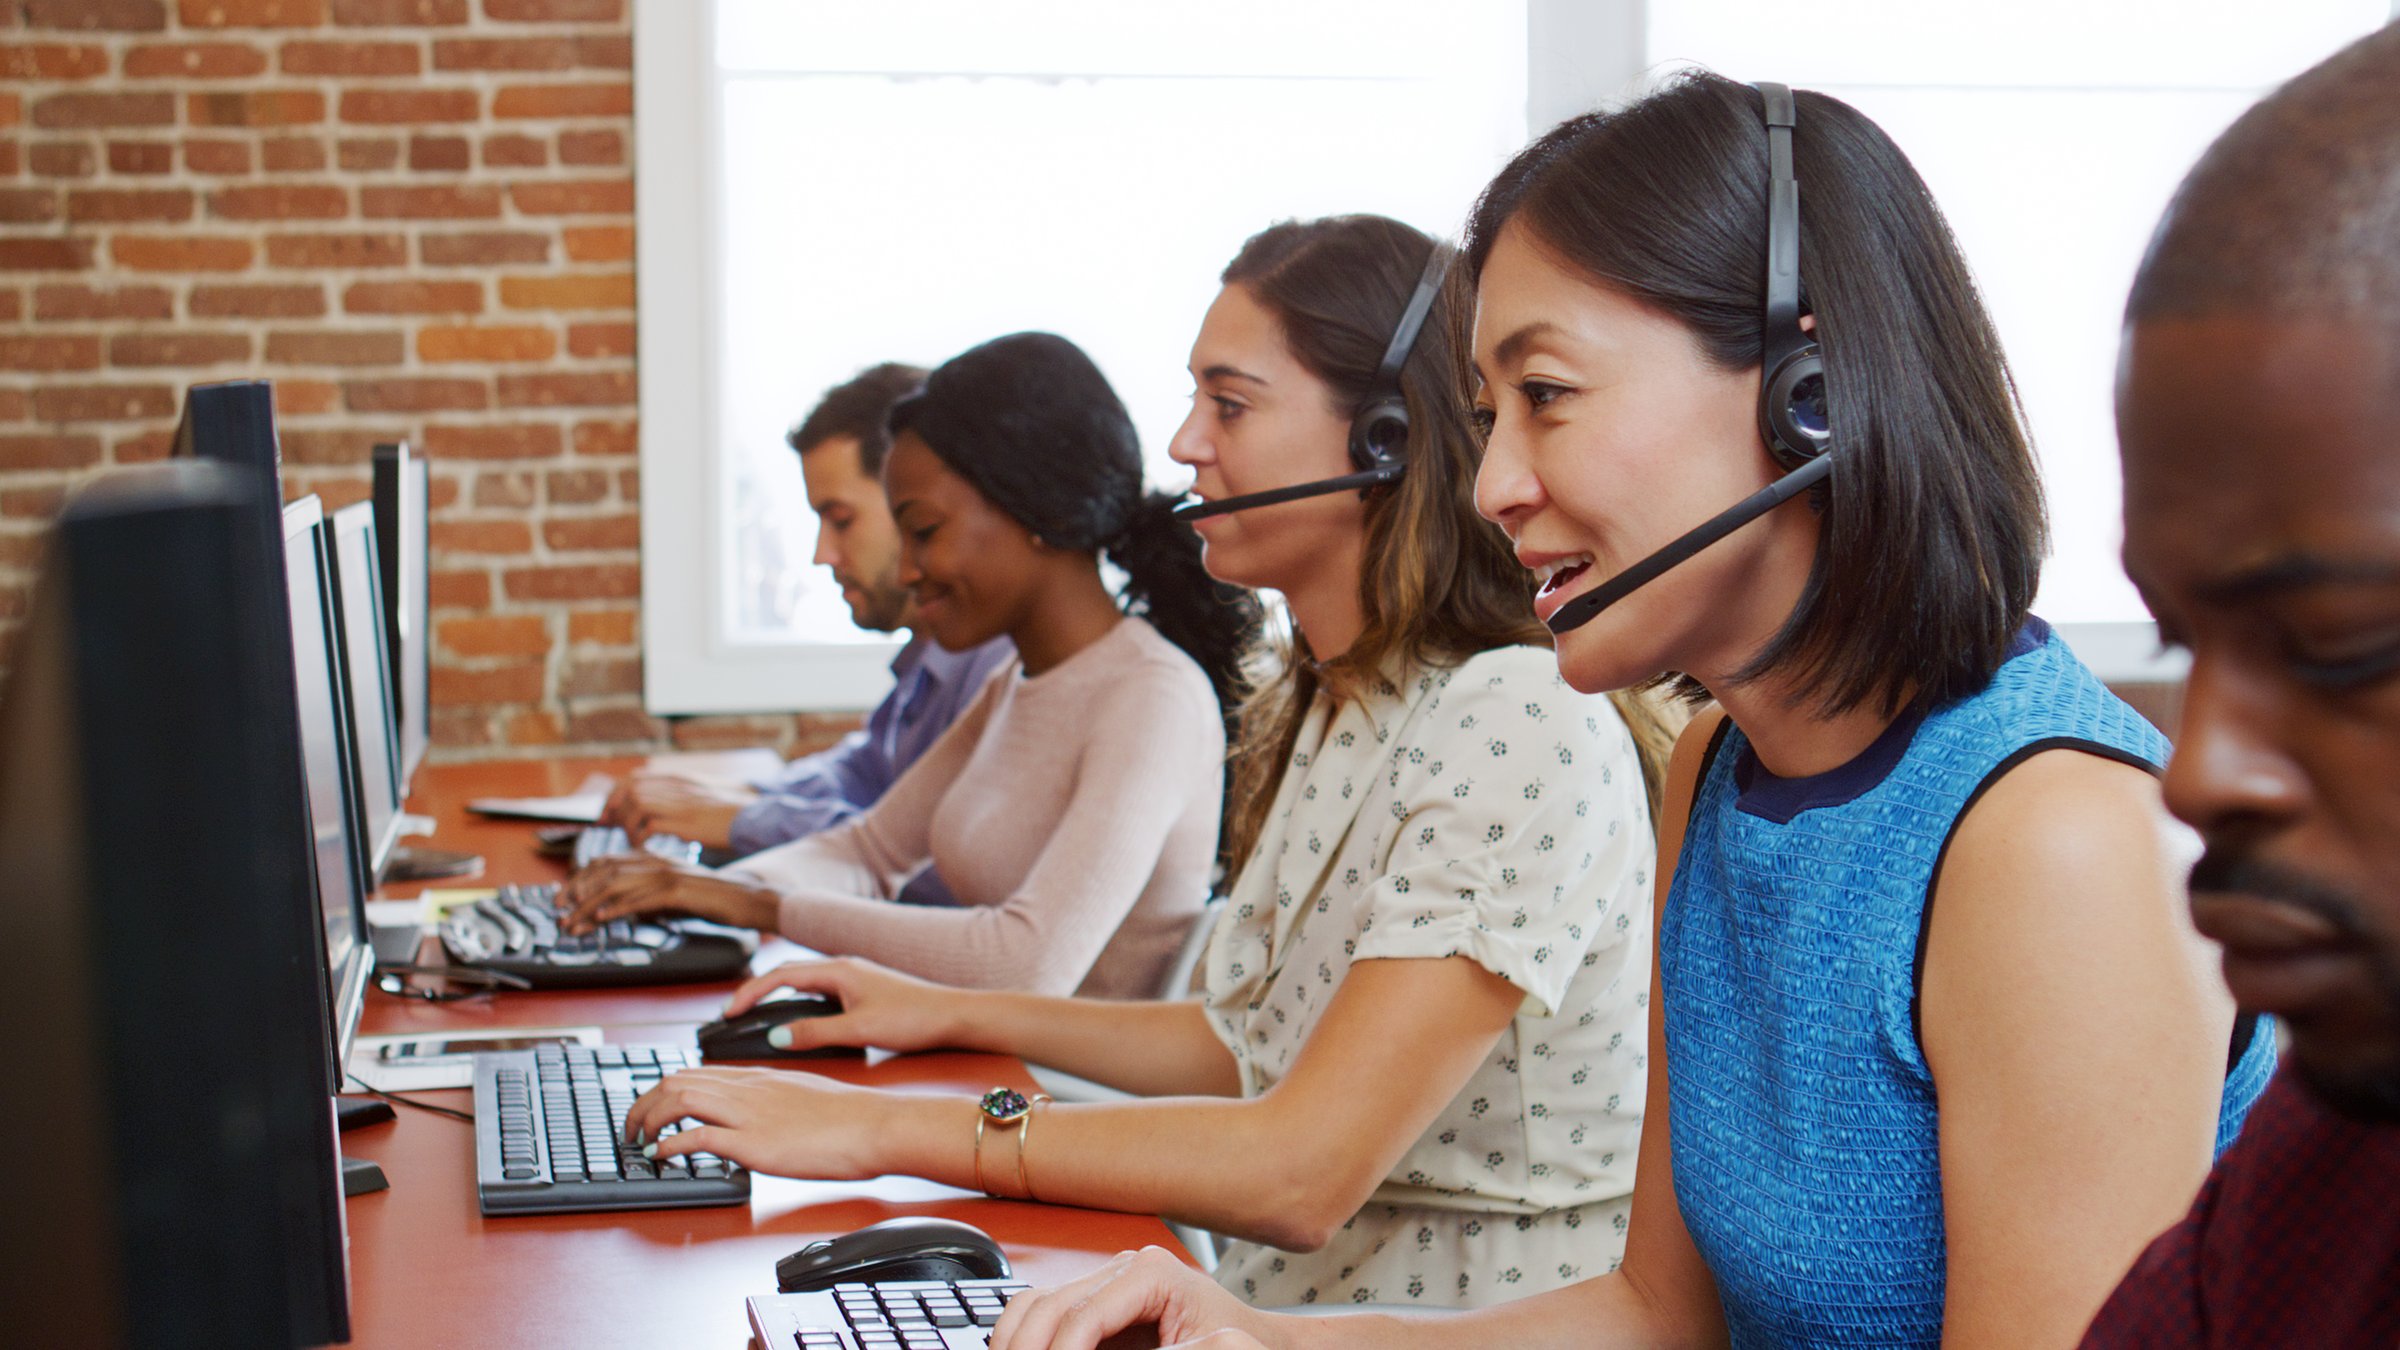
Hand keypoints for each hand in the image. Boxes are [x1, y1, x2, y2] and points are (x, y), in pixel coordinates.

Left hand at [557, 854, 779, 934]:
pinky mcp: (677, 891)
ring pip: (616, 885)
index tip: (563, 898)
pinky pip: (639, 899)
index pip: (606, 862)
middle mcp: (656, 861)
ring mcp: (667, 874)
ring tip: (573, 923)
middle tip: (559, 911)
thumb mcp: (674, 895)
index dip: (579, 878)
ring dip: (588, 906)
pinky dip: (615, 909)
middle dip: (575, 891)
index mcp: (654, 859)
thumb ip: (648, 896)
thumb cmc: (714, 899)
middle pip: (603, 870)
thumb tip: (621, 908)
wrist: (748, 898)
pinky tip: (601, 920)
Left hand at [601, 772, 754, 849]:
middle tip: (611, 828)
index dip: (616, 794)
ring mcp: (681, 802)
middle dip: (616, 809)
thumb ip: (674, 799)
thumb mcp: (697, 800)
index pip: (634, 778)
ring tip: (631, 840)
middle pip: (630, 789)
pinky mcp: (686, 822)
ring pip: (637, 804)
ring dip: (628, 824)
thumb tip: (649, 810)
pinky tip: (644, 848)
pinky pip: (650, 826)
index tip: (609, 813)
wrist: (753, 820)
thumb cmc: (727, 816)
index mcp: (678, 780)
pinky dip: (641, 838)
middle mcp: (677, 786)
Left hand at [623, 1066, 932, 1180]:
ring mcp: (748, 1114)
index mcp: (758, 1077)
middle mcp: (747, 1089)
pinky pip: (697, 1137)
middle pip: (676, 1080)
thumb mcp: (804, 1096)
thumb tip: (760, 1118)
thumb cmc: (850, 1116)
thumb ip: (775, 1101)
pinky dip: (669, 1146)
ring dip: (648, 1121)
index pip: (696, 1072)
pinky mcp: (753, 1142)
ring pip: (678, 1099)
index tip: (652, 1109)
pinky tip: (661, 1157)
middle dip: (643, 1103)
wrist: (874, 1125)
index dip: (663, 1090)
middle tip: (632, 1127)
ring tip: (638, 1141)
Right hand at [722, 957, 975, 1054]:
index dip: (749, 993)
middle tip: (732, 1014)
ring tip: (755, 1017)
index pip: (779, 975)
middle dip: (757, 993)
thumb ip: (815, 1033)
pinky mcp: (864, 991)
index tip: (728, 1011)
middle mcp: (844, 968)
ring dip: (777, 997)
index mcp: (838, 970)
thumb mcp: (859, 1030)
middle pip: (787, 975)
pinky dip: (799, 1003)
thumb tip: (776, 1038)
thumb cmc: (915, 1017)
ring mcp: (854, 978)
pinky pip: (820, 992)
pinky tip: (797, 1022)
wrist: (955, 1015)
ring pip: (804, 983)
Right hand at [992, 1247, 1280, 1349]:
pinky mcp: (1097, 1298)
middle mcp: (1125, 1267)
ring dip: (1017, 1338)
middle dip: (1029, 1345)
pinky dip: (1026, 1334)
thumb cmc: (1237, 1344)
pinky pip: (1045, 1309)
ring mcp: (1107, 1279)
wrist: (1254, 1341)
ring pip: (1037, 1303)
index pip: (1084, 1315)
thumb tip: (1083, 1346)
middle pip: (1051, 1305)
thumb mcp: (1201, 1349)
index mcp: (1153, 1273)